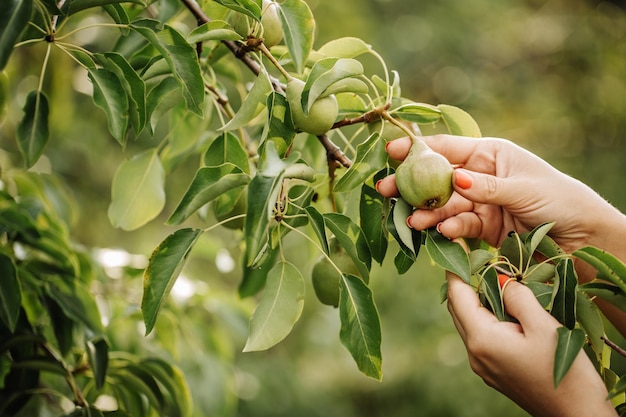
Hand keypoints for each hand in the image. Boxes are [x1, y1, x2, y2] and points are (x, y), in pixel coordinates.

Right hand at [376, 135, 625, 254]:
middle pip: (438, 179)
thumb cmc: (560, 200)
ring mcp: (479, 203)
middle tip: (385, 190)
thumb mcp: (523, 188)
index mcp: (490, 155)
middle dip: (413, 185)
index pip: (447, 149)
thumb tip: (455, 180)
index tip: (391, 152)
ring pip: (445, 206)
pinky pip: (460, 227)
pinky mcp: (483, 229)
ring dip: (428, 213)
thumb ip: (486, 187)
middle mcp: (480, 177)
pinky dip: (450, 230)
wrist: (583, 238)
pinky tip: (442, 233)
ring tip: (413, 221)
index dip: (418, 150)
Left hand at [446, 271, 615, 416]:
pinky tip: (504, 307)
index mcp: (481, 338)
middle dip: (464, 282)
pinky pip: (480, 335)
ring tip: (493, 278)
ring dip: (476, 300)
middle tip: (476, 257)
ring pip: (468, 322)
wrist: (576, 414)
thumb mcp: (543, 326)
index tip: (457, 247)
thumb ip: (518, 296)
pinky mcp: (492, 370)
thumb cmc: (563, 370)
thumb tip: (500, 278)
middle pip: (457, 308)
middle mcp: (474, 352)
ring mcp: (481, 364)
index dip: (455, 269)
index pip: (456, 295)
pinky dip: (485, 316)